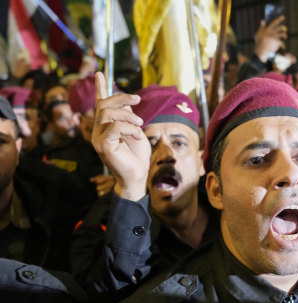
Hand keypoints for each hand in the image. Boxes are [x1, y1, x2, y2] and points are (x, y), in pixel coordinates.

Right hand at [92, 71, 149, 200]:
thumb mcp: (135, 131)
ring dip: (127, 115)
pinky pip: (114, 128)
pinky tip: (137, 135)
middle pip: (103, 105)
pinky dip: (128, 128)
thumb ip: (127, 117)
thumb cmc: (137, 156)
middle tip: (138, 100)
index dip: (100, 88)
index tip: (99, 73)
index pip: (100, 104)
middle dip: (121, 98)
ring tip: (140, 123)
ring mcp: (98, 138)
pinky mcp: (103, 146)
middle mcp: (98, 131)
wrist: (137, 176)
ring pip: (107, 114)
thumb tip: (125, 102)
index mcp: (105, 126)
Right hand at [254, 16, 286, 61]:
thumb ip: (262, 27)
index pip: (274, 23)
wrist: (261, 50)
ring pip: (283, 34)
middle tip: (285, 30)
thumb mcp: (259, 33)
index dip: (279, 19)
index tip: (283, 17)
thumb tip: (262, 20)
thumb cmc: (260, 42)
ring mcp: (275, 37)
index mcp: (267, 29)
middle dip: (284, 28)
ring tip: (285, 37)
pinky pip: (282, 42)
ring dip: (284, 36)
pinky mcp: (277, 42)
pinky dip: (283, 44)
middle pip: (280, 28)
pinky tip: (283, 46)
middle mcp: (272, 32)